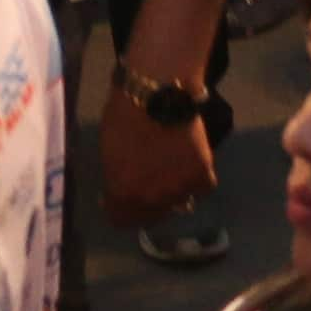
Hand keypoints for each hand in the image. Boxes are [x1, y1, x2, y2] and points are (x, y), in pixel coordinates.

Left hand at [98, 83, 214, 221]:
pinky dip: (196, 178)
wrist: (158, 91)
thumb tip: (117, 188)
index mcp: (122, 193)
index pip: (120, 219)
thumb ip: (115, 177)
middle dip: (145, 203)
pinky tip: (189, 161)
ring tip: (169, 164)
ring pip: (177, 202)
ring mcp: (179, 190)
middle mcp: (152, 199)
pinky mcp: (202, 175)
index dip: (118, 207)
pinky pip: (200, 187)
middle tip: (147, 179)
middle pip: (150, 216)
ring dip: (172, 190)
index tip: (119, 194)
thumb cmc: (124, 113)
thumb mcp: (107, 150)